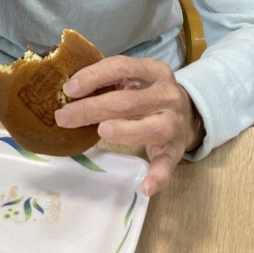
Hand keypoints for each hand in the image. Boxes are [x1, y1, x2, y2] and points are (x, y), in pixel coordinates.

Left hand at [55, 56, 204, 195]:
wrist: (189, 114)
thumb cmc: (149, 95)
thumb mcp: (136, 79)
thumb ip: (110, 82)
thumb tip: (68, 91)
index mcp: (154, 71)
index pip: (121, 67)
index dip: (93, 77)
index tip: (69, 89)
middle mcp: (167, 94)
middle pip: (127, 101)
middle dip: (92, 108)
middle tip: (64, 117)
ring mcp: (175, 122)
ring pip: (152, 127)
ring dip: (125, 130)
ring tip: (101, 131)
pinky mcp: (177, 149)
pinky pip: (168, 163)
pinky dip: (158, 175)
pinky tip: (146, 186)